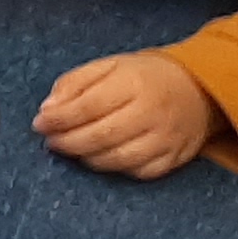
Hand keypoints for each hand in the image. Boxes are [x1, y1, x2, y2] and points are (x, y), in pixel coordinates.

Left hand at [34, 50, 222, 179]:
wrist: (198, 89)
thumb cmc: (144, 77)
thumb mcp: (108, 66)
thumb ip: (74, 83)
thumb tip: (47, 110)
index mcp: (134, 83)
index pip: (88, 106)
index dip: (59, 119)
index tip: (39, 124)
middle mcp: (152, 112)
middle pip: (101, 136)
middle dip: (67, 142)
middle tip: (51, 141)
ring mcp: (166, 138)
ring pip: (118, 159)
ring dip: (87, 158)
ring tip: (72, 150)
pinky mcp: (174, 158)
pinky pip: (139, 172)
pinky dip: (114, 169)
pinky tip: (101, 158)